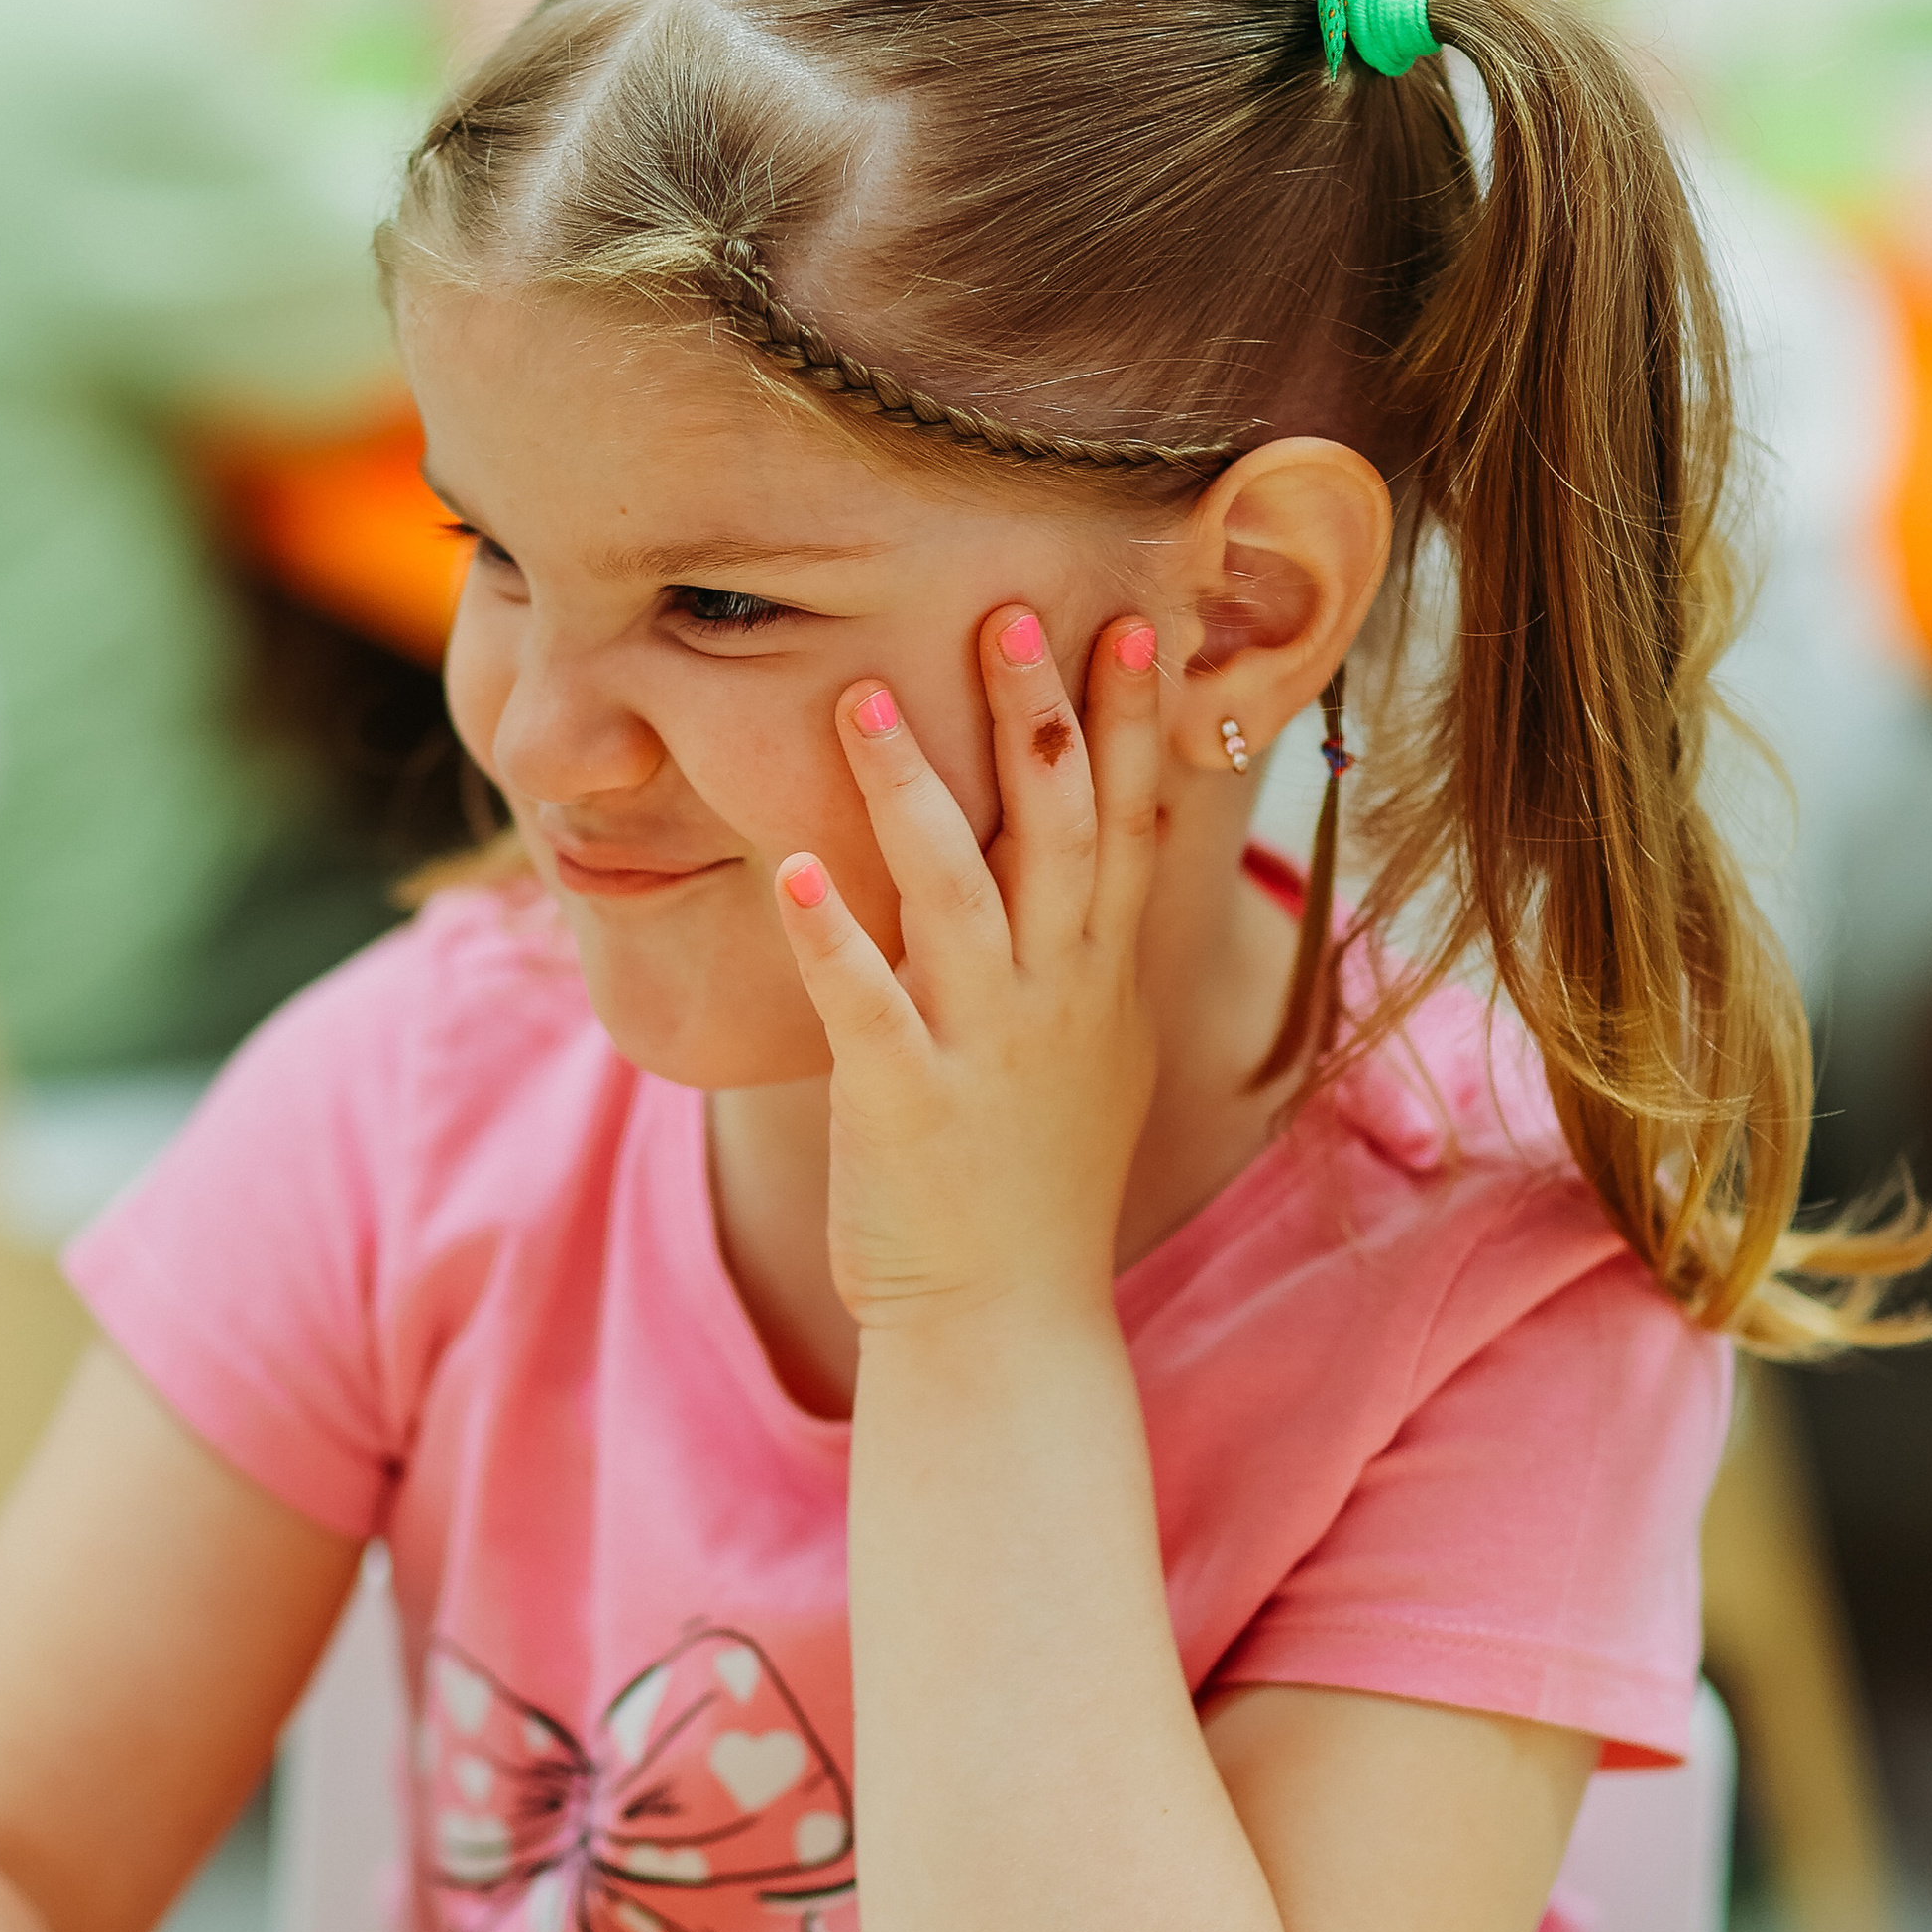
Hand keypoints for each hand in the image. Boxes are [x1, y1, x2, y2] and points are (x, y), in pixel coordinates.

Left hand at [773, 607, 1160, 1333]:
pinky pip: (863, 1002)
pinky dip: (831, 934)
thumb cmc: (1035, 1183)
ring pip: (956, 894)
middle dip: (1038, 718)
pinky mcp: (903, 1101)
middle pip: (1058, 830)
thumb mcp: (1093, 1052)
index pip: (1130, 821)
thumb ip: (1091, 946)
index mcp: (1098, 978)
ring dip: (912, 792)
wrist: (1006, 1321)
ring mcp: (982, 1047)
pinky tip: (795, 867)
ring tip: (860, 698)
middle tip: (1006, 611)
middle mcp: (1054, 997)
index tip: (1137, 615)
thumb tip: (1106, 849)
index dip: (1132, 719)